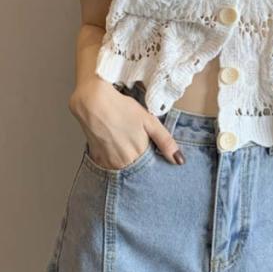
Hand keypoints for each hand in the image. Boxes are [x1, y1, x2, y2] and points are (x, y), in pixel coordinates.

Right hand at [68, 77, 184, 167]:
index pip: (151, 168)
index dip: (153, 161)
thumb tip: (179, 161)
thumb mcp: (150, 122)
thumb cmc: (122, 109)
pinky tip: (115, 144)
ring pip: (123, 168)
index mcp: (138, 155)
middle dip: (141, 161)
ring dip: (128, 161)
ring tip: (125, 141)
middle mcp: (122, 163)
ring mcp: (108, 162)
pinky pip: (109, 165)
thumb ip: (165, 142)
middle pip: (137, 169)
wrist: (93, 102)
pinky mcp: (96, 158)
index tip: (153, 152)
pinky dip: (115, 158)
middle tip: (137, 142)